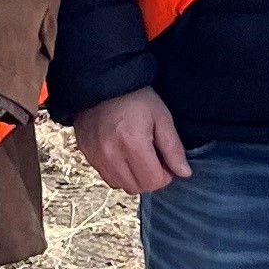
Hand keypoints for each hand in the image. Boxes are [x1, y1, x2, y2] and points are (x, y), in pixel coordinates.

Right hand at [71, 87, 189, 196]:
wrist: (102, 81)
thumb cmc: (135, 97)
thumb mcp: (161, 117)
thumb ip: (173, 148)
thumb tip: (183, 173)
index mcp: (133, 143)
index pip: (153, 182)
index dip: (165, 175)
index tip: (165, 161)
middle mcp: (111, 153)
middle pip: (136, 187)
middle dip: (149, 178)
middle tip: (152, 159)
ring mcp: (95, 155)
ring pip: (119, 185)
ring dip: (132, 177)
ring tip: (136, 156)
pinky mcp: (85, 153)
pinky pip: (105, 176)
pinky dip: (116, 171)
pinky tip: (121, 154)